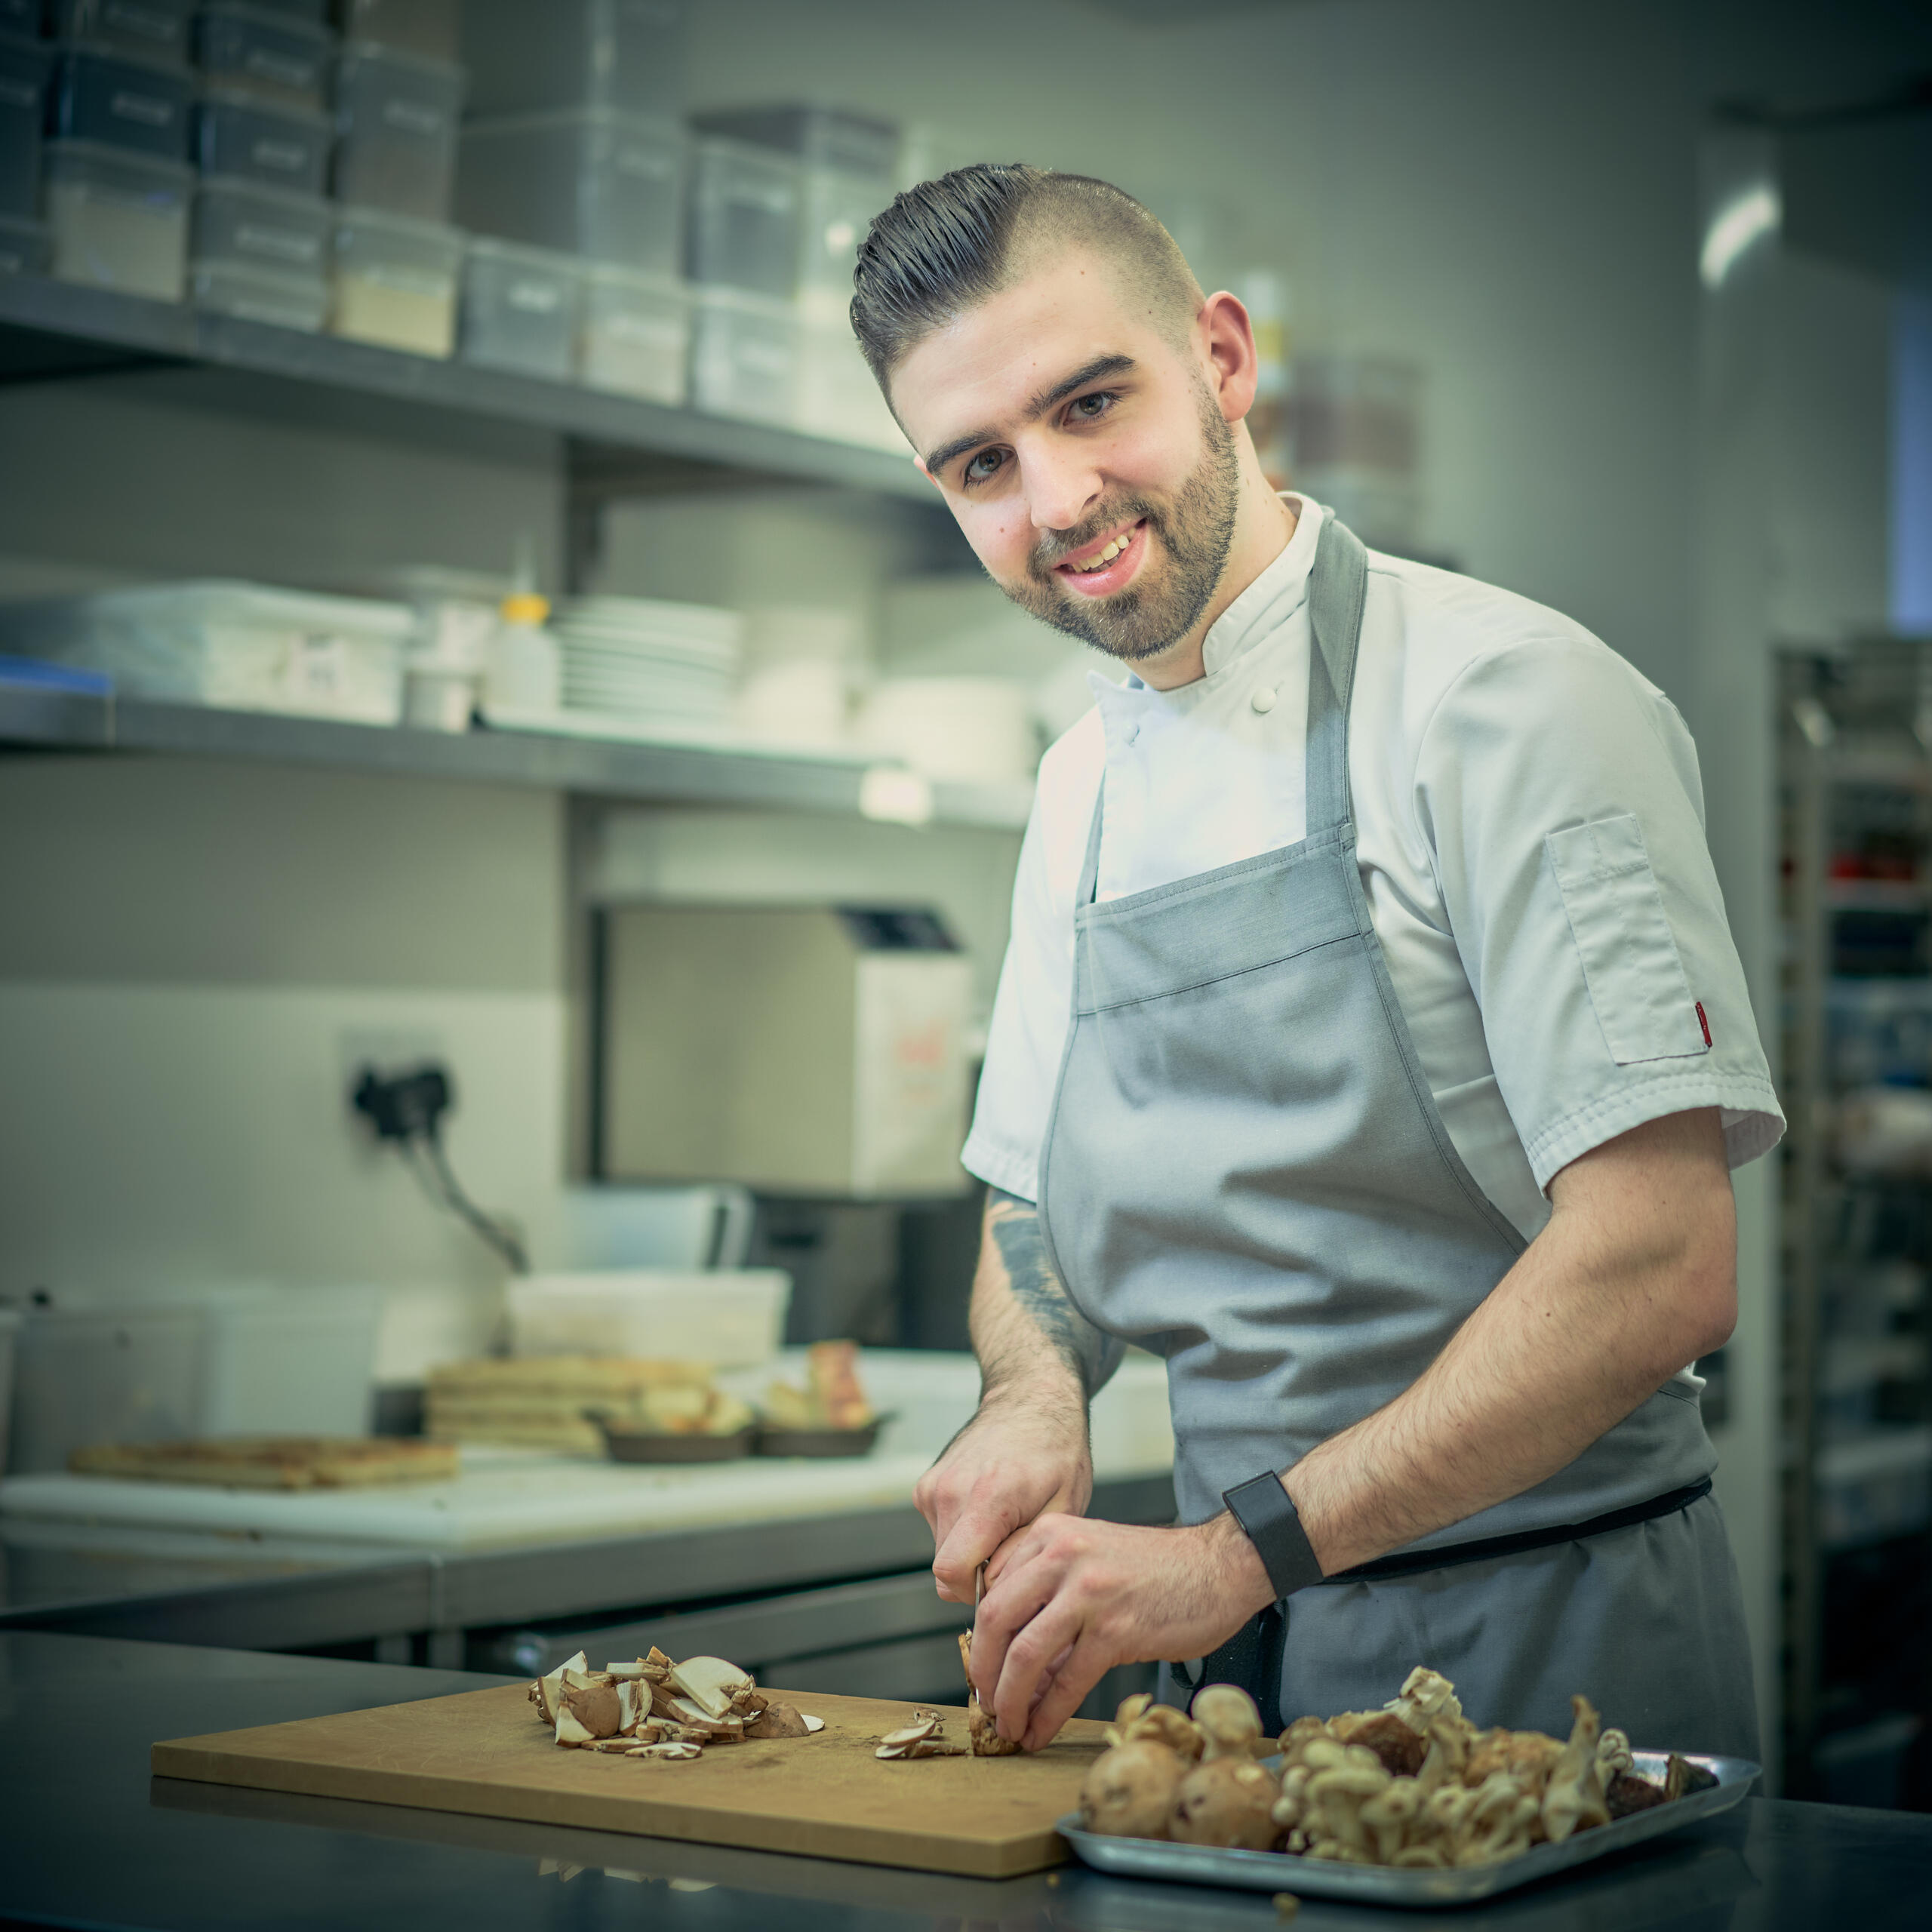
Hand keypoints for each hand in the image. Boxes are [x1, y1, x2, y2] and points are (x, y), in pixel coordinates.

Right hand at [913, 1393, 1092, 1602]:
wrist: (1030, 1397)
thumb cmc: (1056, 1449)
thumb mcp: (1064, 1505)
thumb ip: (1026, 1552)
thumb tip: (994, 1585)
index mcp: (986, 1497)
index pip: (951, 1573)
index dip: (978, 1593)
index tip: (1008, 1584)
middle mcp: (949, 1491)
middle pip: (946, 1569)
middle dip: (978, 1576)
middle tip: (1017, 1552)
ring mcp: (933, 1486)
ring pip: (943, 1552)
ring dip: (972, 1553)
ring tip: (1008, 1523)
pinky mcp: (926, 1486)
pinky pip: (940, 1530)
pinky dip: (964, 1533)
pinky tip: (993, 1509)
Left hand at [970, 1512, 1274, 1752]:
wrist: (1219, 1566)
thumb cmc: (1157, 1569)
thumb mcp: (1090, 1555)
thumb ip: (1049, 1588)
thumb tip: (1010, 1651)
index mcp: (1050, 1534)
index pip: (992, 1589)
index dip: (980, 1636)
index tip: (983, 1668)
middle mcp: (1061, 1555)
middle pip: (996, 1621)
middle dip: (983, 1671)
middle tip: (986, 1702)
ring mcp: (1088, 1591)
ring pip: (1025, 1654)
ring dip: (1009, 1700)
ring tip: (1009, 1724)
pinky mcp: (1115, 1629)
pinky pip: (1067, 1681)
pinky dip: (1047, 1714)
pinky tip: (1040, 1731)